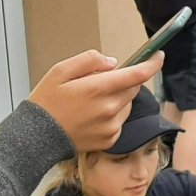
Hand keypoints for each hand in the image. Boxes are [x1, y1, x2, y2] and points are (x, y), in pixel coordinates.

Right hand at [29, 51, 162, 151]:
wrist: (36, 136)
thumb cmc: (46, 102)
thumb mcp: (60, 70)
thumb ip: (89, 60)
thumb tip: (113, 63)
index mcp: (98, 88)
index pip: (137, 75)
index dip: (152, 64)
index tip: (159, 56)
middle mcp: (109, 108)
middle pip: (133, 88)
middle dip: (124, 80)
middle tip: (100, 82)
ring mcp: (111, 125)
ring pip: (127, 104)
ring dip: (118, 98)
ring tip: (92, 102)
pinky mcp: (110, 139)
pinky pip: (121, 121)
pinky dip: (113, 115)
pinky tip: (92, 116)